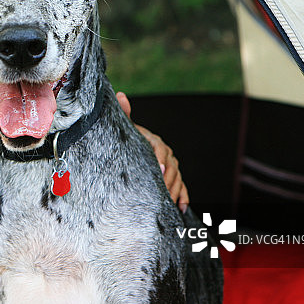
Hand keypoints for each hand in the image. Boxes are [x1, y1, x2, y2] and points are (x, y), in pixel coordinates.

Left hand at [116, 91, 189, 212]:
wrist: (135, 148)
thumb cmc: (129, 139)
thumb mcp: (126, 128)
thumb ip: (125, 113)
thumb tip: (121, 95)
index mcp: (155, 142)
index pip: (160, 149)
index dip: (161, 159)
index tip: (160, 169)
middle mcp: (166, 154)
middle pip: (171, 167)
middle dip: (168, 179)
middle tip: (162, 191)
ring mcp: (172, 166)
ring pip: (177, 179)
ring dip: (174, 190)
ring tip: (168, 201)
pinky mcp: (173, 178)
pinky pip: (182, 188)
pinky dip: (183, 198)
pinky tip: (180, 208)